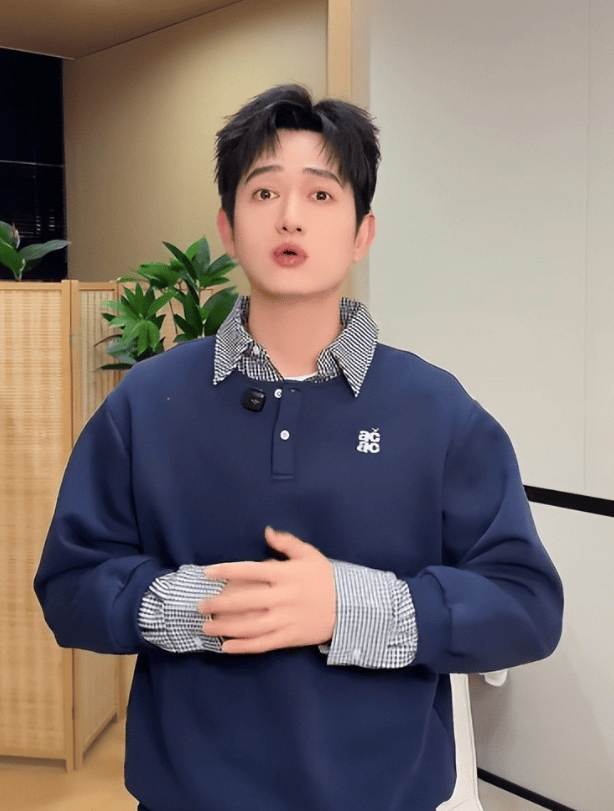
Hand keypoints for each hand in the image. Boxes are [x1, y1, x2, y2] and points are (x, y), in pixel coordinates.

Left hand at [197, 527, 336, 653]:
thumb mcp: (310, 554)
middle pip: (244, 600)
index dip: (227, 571)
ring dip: (225, 627)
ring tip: (206, 627)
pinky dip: (243, 646)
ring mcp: (285, 619)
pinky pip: (262, 644)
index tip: (207, 573)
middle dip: (219, 603)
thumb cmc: (327, 578)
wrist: (351, 607)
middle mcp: (282, 597)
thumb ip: (287, 543)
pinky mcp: (289, 637)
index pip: (250, 570)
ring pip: (249, 625)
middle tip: (199, 605)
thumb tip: (266, 532)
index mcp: (285, 574)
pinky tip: (226, 647)